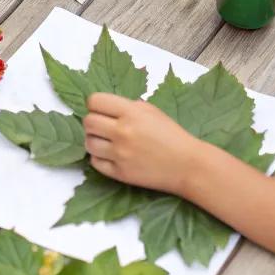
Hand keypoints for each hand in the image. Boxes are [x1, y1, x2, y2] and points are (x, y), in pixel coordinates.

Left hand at [84, 92, 200, 192]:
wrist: (187, 165)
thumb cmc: (171, 135)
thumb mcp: (152, 111)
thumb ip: (128, 106)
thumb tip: (107, 108)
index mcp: (131, 112)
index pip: (95, 101)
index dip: (95, 105)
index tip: (101, 110)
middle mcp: (122, 131)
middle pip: (88, 122)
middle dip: (93, 122)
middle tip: (103, 126)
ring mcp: (119, 154)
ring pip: (88, 143)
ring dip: (94, 140)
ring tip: (106, 141)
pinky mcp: (119, 173)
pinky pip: (95, 162)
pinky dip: (99, 158)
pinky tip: (110, 155)